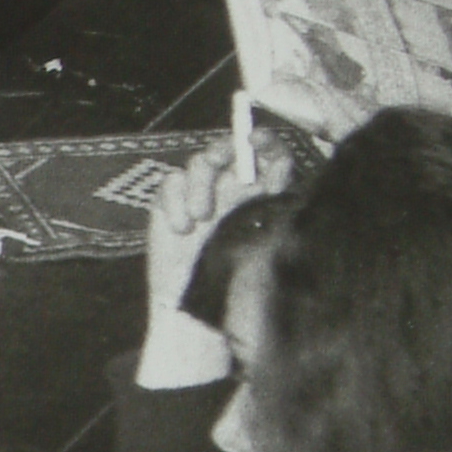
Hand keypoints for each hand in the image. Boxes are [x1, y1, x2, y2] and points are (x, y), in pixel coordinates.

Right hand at [140, 137, 289, 385]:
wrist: (197, 311)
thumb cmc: (238, 283)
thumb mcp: (265, 239)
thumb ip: (271, 200)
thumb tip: (281, 164)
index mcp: (261, 197)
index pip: (269, 157)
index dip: (266, 141)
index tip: (257, 140)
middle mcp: (232, 193)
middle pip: (229, 150)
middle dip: (224, 150)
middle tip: (221, 160)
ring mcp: (200, 198)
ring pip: (198, 163)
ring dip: (198, 183)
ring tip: (200, 217)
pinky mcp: (171, 206)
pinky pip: (170, 183)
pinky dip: (174, 201)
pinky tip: (181, 228)